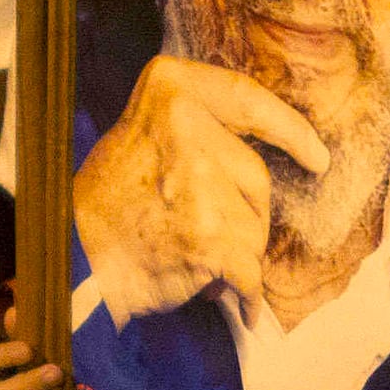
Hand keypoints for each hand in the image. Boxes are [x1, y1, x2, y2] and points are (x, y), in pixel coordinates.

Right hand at [69, 55, 319, 323]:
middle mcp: (186, 124)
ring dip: (236, 253)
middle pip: (256, 176)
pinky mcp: (208, 236)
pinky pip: (251, 270)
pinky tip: (239, 302)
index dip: (289, 129)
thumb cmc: (110, 202)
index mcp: (170, 87)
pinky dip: (248, 293)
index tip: (317, 155)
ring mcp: (199, 181)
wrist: (72, 260)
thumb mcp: (145, 132)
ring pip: (255, 227)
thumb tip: (272, 141)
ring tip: (189, 255)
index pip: (248, 99)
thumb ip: (198, 125)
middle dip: (243, 214)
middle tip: (198, 231)